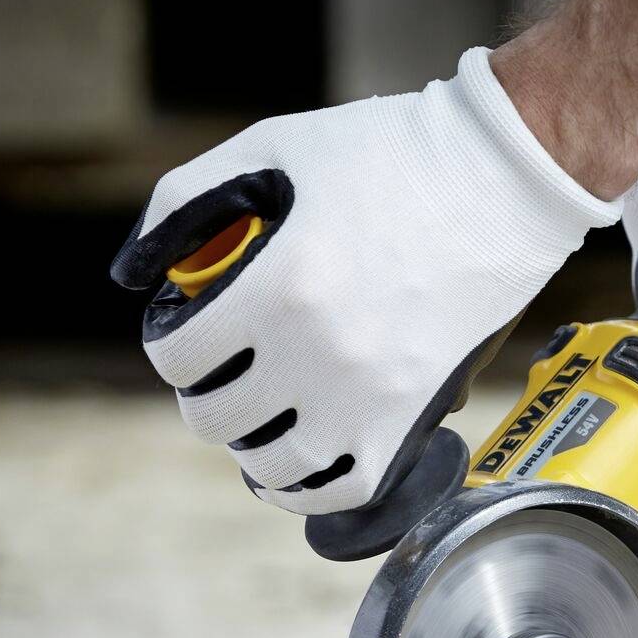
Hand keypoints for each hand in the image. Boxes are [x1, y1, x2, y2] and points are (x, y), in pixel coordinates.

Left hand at [112, 48, 615, 550]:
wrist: (502, 181)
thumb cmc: (388, 154)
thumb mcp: (270, 148)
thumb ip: (184, 200)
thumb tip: (135, 273)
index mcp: (279, 285)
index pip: (181, 358)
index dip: (170, 348)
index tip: (185, 337)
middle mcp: (320, 352)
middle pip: (218, 418)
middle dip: (204, 396)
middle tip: (219, 375)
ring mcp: (370, 394)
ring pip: (275, 466)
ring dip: (250, 448)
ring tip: (254, 424)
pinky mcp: (412, 417)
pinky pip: (346, 488)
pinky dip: (309, 490)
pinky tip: (295, 468)